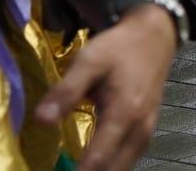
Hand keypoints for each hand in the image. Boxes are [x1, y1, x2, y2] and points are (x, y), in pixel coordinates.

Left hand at [34, 2, 178, 170]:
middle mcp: (139, 128)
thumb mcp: (89, 61)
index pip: (98, 159)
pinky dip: (110, 168)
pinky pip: (128, 161)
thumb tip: (41, 121)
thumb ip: (66, 91)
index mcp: (124, 112)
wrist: (154, 37)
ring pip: (122, 168)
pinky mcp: (146, 131)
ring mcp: (146, 132)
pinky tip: (93, 168)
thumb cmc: (118, 49)